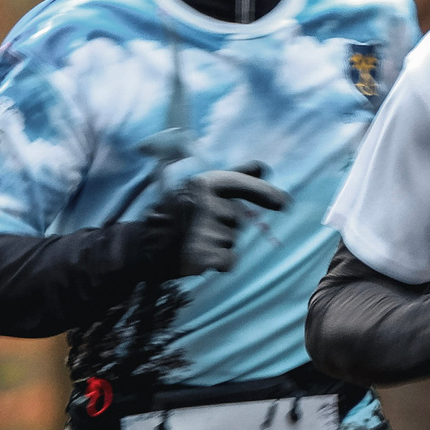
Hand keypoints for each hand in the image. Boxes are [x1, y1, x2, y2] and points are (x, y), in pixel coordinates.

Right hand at [171, 164, 293, 275]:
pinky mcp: (204, 255)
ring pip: (231, 241)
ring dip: (220, 244)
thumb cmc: (177, 215)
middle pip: (236, 219)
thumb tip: (264, 166)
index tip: (285, 204)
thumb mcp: (201, 189)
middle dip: (224, 226)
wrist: (145, 246)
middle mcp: (204, 204)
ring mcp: (204, 230)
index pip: (241, 184)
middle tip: (198, 228)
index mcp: (202, 184)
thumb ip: (234, 177)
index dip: (266, 193)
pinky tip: (201, 257)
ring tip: (195, 242)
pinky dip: (220, 262)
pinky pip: (229, 260)